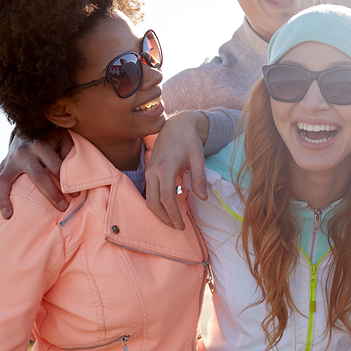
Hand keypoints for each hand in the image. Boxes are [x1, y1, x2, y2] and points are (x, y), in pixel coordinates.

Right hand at [0, 129, 72, 217]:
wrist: (26, 127)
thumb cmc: (50, 136)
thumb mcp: (62, 138)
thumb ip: (68, 152)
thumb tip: (73, 174)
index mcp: (40, 145)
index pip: (56, 166)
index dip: (67, 180)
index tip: (77, 194)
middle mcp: (23, 153)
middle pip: (37, 176)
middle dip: (51, 193)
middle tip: (63, 208)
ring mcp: (9, 161)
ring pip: (5, 181)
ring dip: (6, 199)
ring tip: (9, 216)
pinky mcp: (2, 167)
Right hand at [145, 111, 209, 228]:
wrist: (176, 124)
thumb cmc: (189, 140)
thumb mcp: (198, 157)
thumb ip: (199, 178)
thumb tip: (203, 198)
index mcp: (165, 167)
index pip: (166, 198)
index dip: (173, 214)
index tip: (182, 225)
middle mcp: (153, 171)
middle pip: (153, 202)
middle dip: (164, 217)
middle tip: (178, 226)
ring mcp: (149, 171)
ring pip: (148, 199)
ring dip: (159, 212)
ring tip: (174, 220)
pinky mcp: (149, 171)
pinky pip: (149, 192)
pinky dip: (157, 203)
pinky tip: (169, 208)